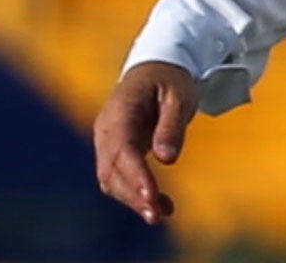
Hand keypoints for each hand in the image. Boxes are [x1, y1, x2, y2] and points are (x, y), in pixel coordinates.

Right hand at [93, 61, 196, 224]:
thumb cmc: (169, 79)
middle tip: (158, 216)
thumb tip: (166, 159)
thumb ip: (171, 126)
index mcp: (121, 109)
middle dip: (133, 195)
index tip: (151, 196)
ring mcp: (107, 140)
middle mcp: (107, 127)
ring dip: (133, 199)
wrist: (155, 68)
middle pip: (111, 169)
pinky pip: (118, 177)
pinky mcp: (115, 151)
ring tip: (163, 214)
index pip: (123, 148)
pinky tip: (161, 205)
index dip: (136, 174)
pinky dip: (135, 194)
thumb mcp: (178, 95)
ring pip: (111, 178)